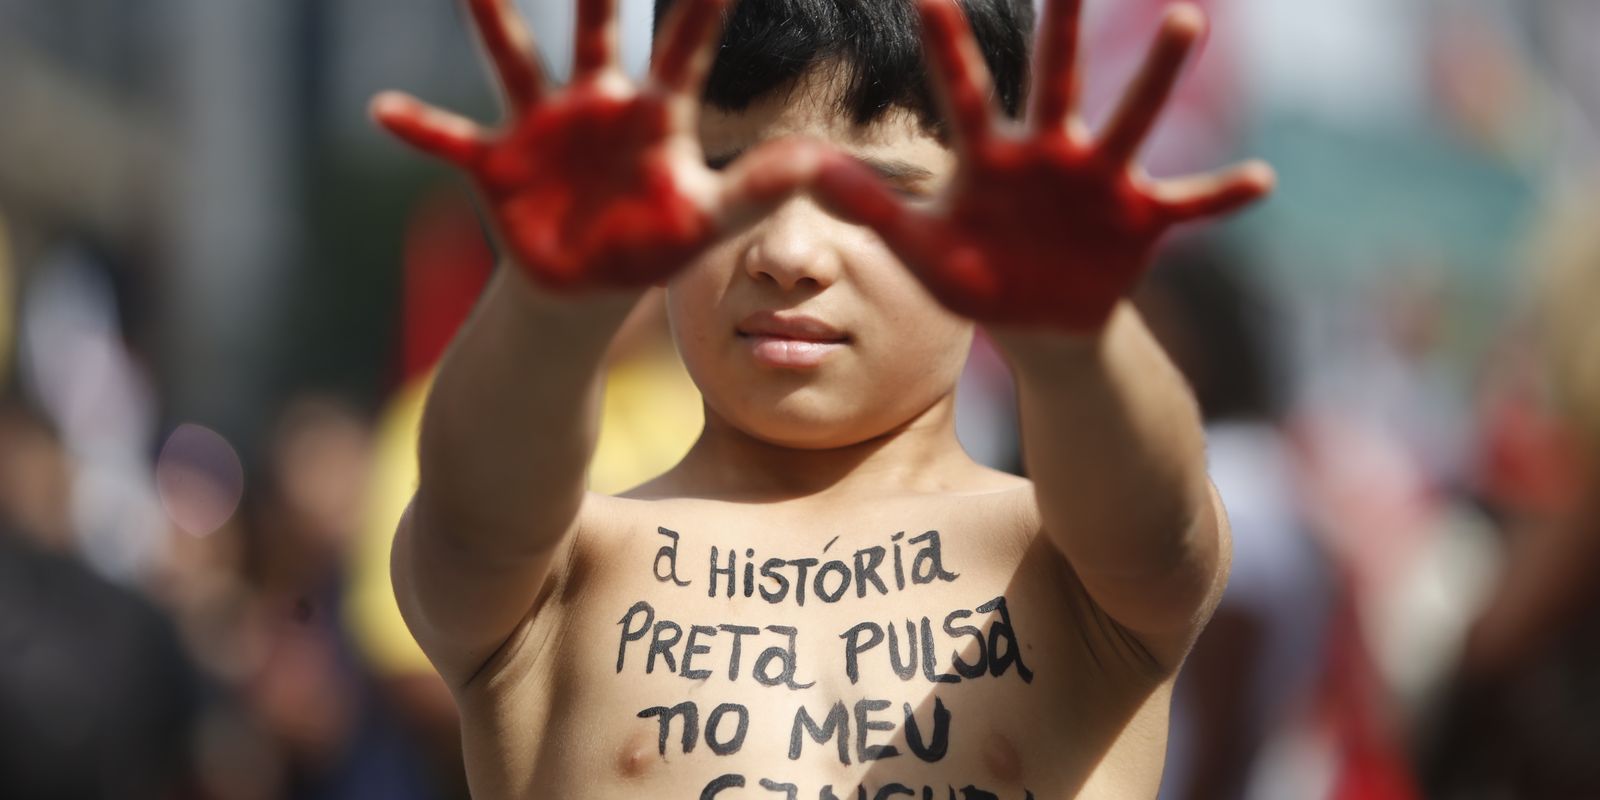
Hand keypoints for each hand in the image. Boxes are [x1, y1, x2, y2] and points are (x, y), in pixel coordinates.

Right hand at [370, 0, 818, 289]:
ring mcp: (541, 128)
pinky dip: (419, 128)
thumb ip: (758, 188)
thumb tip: (819, 163)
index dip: (704, 0)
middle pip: (593, 25)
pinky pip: (451, 139)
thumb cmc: (653, 243)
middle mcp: (594, 102)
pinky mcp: (497, 164)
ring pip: (511, 59)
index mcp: (654, 113)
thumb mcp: (709, 219)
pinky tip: (382, 109)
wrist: (586, 285)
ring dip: (490, 17)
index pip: (686, 43)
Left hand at [812, 0, 1273, 331]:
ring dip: (1155, 74)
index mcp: (990, 156)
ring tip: (1185, 17)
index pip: (962, 91)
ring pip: (1132, 119)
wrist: (1039, 323)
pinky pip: (1189, 203)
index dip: (946, 44)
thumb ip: (871, 206)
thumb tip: (807, 167)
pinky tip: (1263, 177)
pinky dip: (1222, 194)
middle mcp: (1051, 152)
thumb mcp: (919, 249)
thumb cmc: (976, 277)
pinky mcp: (1141, 219)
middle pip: (1058, 77)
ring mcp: (1101, 181)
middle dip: (1064, 23)